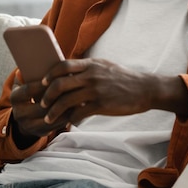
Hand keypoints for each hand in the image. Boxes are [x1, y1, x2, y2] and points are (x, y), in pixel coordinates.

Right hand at [10, 71, 69, 145]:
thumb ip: (26, 75)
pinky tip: (76, 108)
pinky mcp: (41, 132)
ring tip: (77, 97)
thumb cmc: (29, 95)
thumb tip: (24, 67)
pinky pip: (56, 125)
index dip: (43, 84)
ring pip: (50, 116)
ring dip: (65, 107)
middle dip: (57, 97)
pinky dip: (67, 116)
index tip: (57, 77)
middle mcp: (19, 114)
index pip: (29, 89)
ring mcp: (29, 125)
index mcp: (14, 98)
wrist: (26, 119)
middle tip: (72, 88)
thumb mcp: (24, 84)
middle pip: (41, 105)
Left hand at [39, 58, 180, 124]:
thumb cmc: (124, 79)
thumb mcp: (105, 67)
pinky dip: (71, 119)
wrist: (145, 89)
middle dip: (46, 96)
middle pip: (60, 83)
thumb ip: (87, 68)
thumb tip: (69, 72)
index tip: (42, 82)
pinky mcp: (102, 104)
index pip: (63, 65)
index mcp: (91, 64)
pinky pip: (79, 113)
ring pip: (66, 100)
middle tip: (42, 104)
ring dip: (54, 111)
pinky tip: (69, 123)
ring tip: (48, 118)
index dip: (49, 74)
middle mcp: (91, 75)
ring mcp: (96, 90)